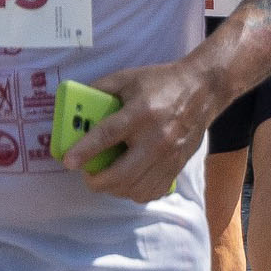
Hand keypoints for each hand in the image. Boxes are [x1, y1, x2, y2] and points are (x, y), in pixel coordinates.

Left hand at [58, 56, 222, 202]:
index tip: (68, 162)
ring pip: (136, 188)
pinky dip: (135, 193)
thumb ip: (100, 88)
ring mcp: (169, 156)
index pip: (108, 135)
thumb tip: (77, 106)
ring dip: (114, 189)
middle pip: (122, 173)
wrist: (202, 90)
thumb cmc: (161, 82)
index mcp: (140, 113)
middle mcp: (156, 138)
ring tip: (105, 179)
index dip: (85, 151)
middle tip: (86, 175)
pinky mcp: (177, 166)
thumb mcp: (127, 77)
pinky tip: (127, 183)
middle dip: (97, 181)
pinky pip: (152, 191)